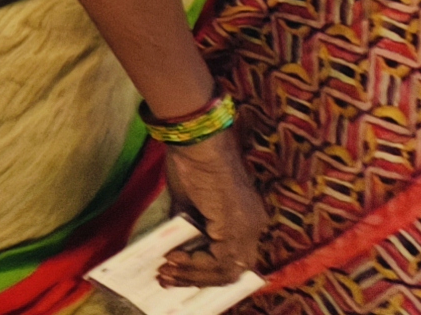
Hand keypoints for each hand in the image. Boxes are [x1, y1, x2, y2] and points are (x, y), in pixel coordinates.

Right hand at [157, 130, 266, 288]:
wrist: (198, 142)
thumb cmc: (192, 162)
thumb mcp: (188, 202)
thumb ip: (187, 227)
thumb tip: (172, 248)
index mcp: (246, 219)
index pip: (231, 259)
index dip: (203, 271)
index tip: (174, 270)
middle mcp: (253, 227)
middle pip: (231, 271)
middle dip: (197, 279)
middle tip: (167, 279)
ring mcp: (247, 228)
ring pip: (227, 271)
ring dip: (193, 275)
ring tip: (166, 271)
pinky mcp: (237, 227)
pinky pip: (220, 261)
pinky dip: (195, 265)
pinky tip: (174, 257)